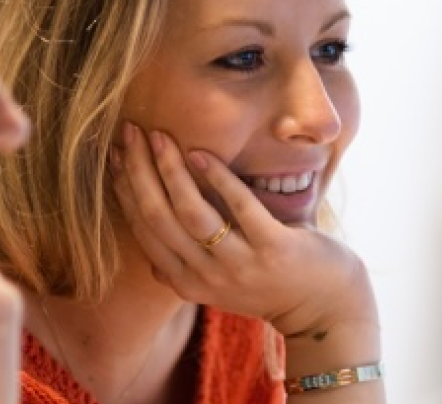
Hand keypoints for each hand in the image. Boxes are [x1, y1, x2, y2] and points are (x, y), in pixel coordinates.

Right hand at [110, 123, 377, 338]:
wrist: (326, 309)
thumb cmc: (271, 284)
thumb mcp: (220, 286)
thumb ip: (188, 272)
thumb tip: (151, 261)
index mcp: (186, 281)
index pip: (143, 229)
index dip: (125, 189)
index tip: (115, 152)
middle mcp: (206, 277)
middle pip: (157, 218)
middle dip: (138, 171)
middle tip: (129, 132)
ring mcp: (240, 265)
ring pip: (190, 213)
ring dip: (170, 170)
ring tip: (159, 137)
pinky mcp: (273, 249)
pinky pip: (240, 208)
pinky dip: (219, 178)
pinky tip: (201, 153)